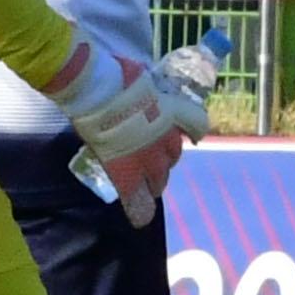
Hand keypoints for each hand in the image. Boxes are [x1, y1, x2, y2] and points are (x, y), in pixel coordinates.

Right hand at [44, 39, 184, 223]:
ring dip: (154, 181)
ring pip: (159, 180)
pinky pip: (137, 201)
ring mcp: (148, 161)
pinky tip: (140, 218)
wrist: (99, 92)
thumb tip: (138, 81)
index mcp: (173, 114)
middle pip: (173, 156)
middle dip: (165, 158)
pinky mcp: (127, 175)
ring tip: (144, 183)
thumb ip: (145, 89)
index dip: (186, 132)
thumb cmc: (116, 77)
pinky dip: (140, 210)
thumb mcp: (142, 78)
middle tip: (149, 157)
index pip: (195, 125)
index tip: (180, 135)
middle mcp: (166, 140)